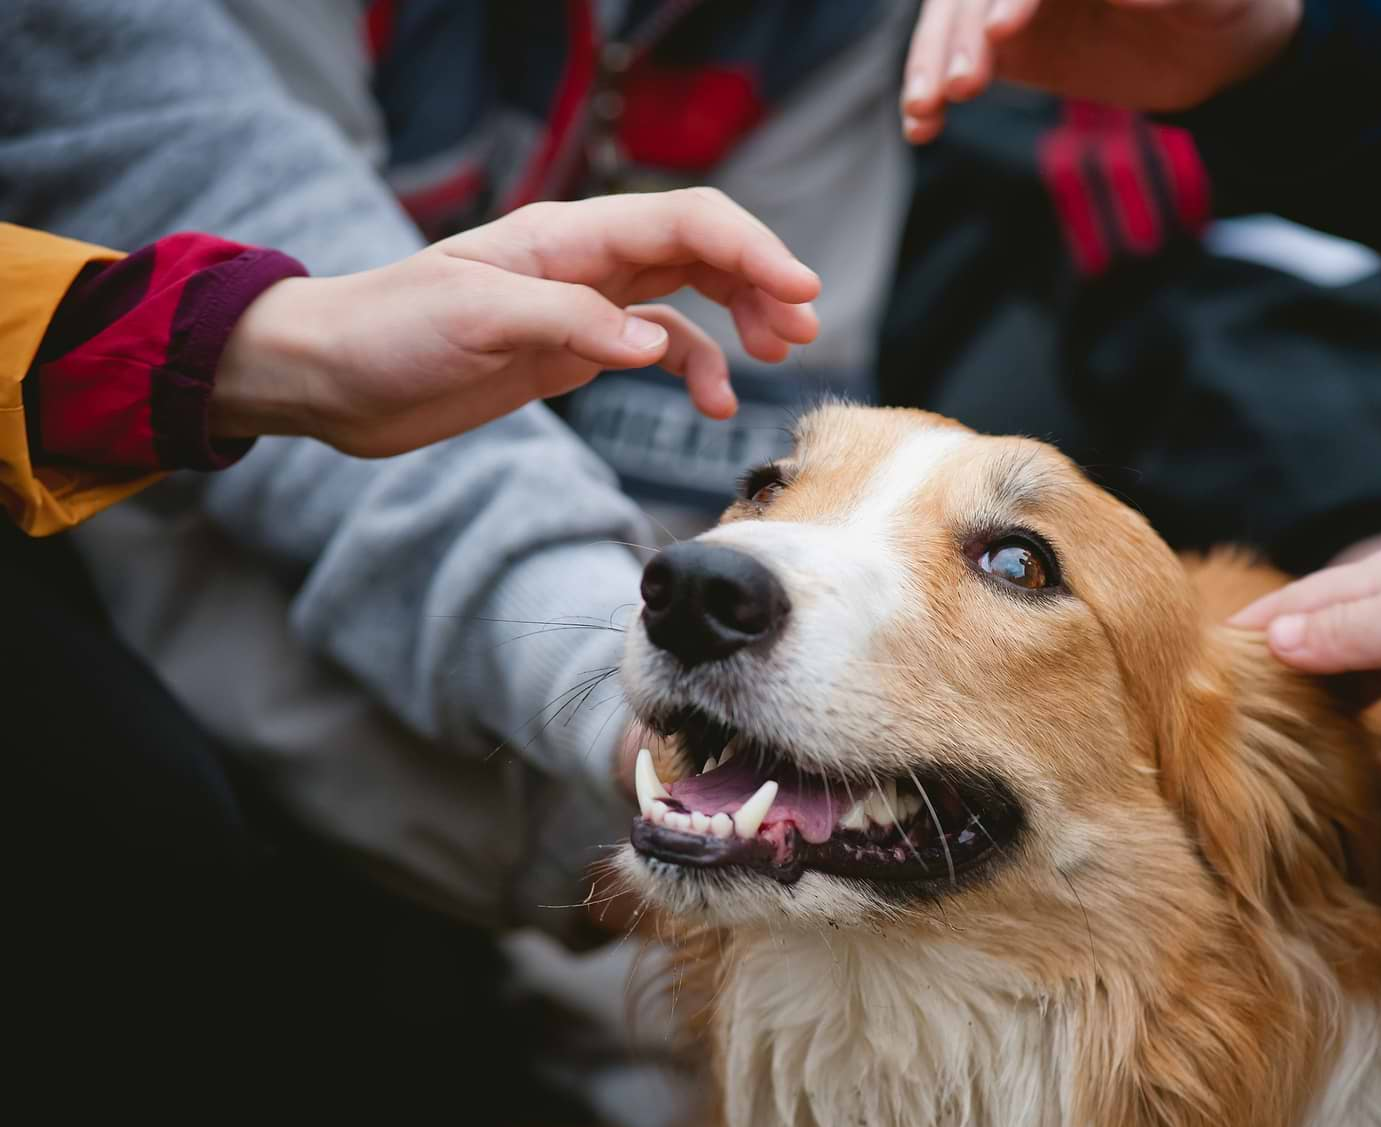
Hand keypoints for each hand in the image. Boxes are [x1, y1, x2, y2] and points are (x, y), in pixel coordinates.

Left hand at [211, 189, 821, 456]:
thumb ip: (568, 324)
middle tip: (805, 330)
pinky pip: (660, 347)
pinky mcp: (574, 349)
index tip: (802, 290)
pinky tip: (715, 403)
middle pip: (701, 250)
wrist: (329, 377)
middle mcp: (586, 261)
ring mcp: (585, 305)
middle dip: (761, 281)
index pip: (683, 223)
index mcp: (566, 236)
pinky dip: (697, 368)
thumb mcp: (473, 320)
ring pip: (690, 295)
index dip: (751, 248)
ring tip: (780, 357)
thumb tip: (654, 344)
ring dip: (741, 320)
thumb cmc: (385, 332)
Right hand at [902, 0, 1301, 143]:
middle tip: (963, 85)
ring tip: (926, 110)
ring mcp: (1013, 1)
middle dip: (959, 33)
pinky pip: (956, 62)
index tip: (1003, 32)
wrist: (1220, 49)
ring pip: (953, 22)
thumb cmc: (1225, 4)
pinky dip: (931, 92)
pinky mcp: (1006, 45)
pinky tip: (921, 126)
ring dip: (932, 64)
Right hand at [1230, 531, 1380, 754]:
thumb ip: (1342, 634)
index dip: (1255, 627)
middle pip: (1334, 634)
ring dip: (1348, 695)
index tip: (1212, 655)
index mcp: (1377, 583)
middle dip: (1295, 665)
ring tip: (1311, 730)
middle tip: (1252, 707)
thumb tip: (1272, 642)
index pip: (1297, 604)